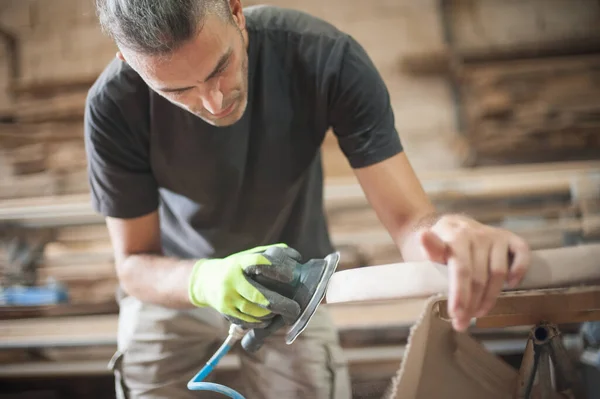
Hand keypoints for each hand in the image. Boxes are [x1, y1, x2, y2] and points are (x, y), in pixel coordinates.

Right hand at [188, 243, 301, 327]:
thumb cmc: (236, 267)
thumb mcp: (248, 255)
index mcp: (240, 263)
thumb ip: (270, 254)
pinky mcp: (225, 311)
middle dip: (280, 304)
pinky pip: (247, 321)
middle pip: (258, 296)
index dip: (276, 269)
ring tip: (282, 313)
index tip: (291, 276)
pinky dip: (260, 322)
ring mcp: (227, 297)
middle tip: (295, 308)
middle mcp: (231, 280)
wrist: (205, 280)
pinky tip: (268, 320)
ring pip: (254, 312)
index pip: (258, 262)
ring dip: (271, 314)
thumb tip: (296, 257)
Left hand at [419, 214, 530, 331]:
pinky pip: (521, 253)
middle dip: (471, 304)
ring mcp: (495, 236)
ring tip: (478, 313)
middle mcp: (478, 234)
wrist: (449, 226)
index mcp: (457, 235)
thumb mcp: (427, 245)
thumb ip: (430, 247)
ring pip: (498, 272)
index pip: (461, 269)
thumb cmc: (438, 242)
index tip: (456, 315)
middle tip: (462, 323)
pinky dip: (519, 270)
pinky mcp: (509, 238)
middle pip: (479, 276)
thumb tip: (423, 237)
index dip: (460, 294)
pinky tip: (511, 286)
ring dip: (490, 297)